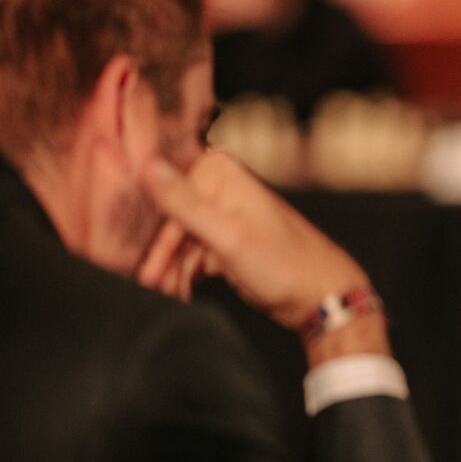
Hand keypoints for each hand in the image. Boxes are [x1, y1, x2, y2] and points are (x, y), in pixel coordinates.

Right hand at [137, 152, 383, 361]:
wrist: (321, 295)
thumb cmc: (285, 265)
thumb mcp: (227, 235)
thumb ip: (185, 203)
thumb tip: (148, 165)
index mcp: (220, 174)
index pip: (164, 201)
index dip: (153, 240)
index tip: (139, 268)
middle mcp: (221, 188)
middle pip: (170, 224)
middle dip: (160, 261)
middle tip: (150, 290)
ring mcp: (225, 216)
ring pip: (180, 244)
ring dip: (171, 273)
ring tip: (167, 297)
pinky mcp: (228, 242)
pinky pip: (193, 257)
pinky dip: (185, 276)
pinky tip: (180, 293)